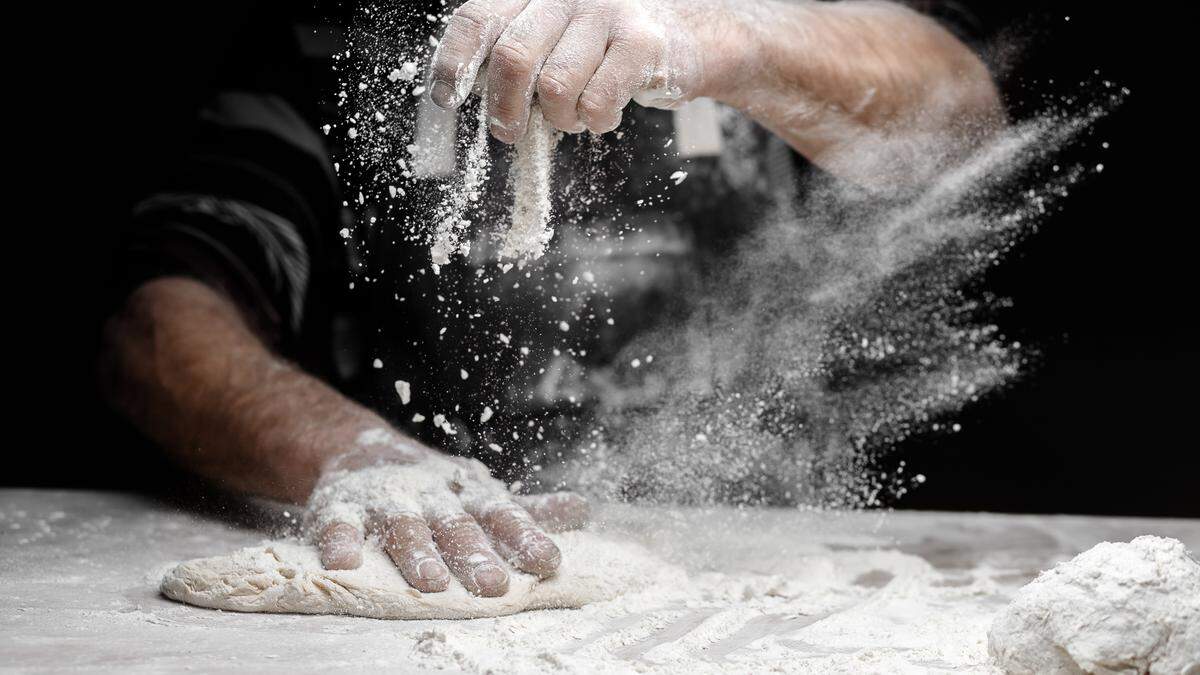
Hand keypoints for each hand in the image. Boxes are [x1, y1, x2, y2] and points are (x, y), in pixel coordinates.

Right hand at [307, 428, 588, 596]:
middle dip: (475, 555)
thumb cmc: (436, 487)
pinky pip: (339, 522)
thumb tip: (584, 509)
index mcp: (469, 496)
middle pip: (456, 526)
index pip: (503, 516)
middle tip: (495, 586)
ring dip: (417, 553)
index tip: (549, 562)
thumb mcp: (481, 495)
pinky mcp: (340, 504)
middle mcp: (432, 495)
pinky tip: (345, 562)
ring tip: (431, 582)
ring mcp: (387, 498)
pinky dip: (341, 540)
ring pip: (404, 526)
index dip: (526, 538)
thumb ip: (528, 511)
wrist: (362, 448)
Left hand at [429, 0, 733, 142]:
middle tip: (508, 132)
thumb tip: (464, 94)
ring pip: (555, 88)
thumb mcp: (555, 37)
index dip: (454, 62)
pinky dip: (596, 122)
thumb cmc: (609, 46)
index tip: (447, 99)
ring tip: (575, 116)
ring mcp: (605, 11)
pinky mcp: (640, 41)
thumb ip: (515, 54)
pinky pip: (597, 102)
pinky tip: (605, 113)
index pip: (477, 18)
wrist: (692, 38)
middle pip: (512, 58)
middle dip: (504, 109)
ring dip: (560, 120)